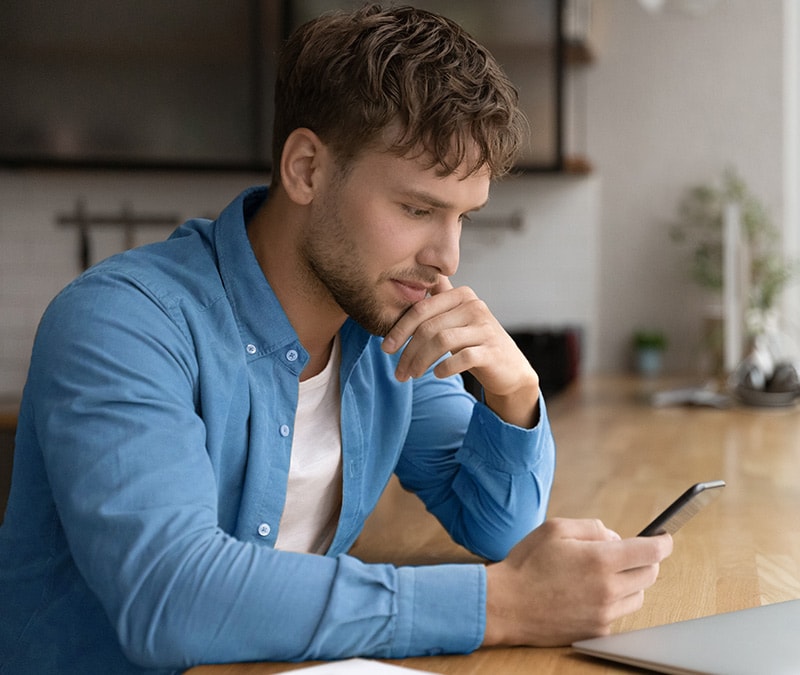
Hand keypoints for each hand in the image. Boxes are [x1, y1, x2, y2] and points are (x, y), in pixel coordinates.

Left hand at [381, 276, 539, 426]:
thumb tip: (406, 285)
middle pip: (428, 327)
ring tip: (412, 375)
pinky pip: (462, 357)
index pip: (421, 308)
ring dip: (421, 362)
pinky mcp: (493, 350)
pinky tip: (437, 374)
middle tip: (398, 371)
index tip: (386, 348)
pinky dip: (445, 367)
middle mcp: (474, 306)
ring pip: (441, 341)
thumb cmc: (474, 342)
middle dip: (408, 352)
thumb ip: (436, 301)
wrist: (509, 367)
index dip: (399, 329)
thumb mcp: (455, 319)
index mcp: (461, 295)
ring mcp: (485, 328)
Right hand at [483, 518, 672, 646]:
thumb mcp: (556, 528)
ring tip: (603, 574)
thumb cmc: (527, 563)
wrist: (506, 605)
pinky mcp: (597, 631)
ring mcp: (604, 613)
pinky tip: (589, 593)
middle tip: (626, 553)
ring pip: (638, 596)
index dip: (662, 542)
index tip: (665, 538)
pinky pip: (619, 613)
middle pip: (650, 574)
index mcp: (600, 560)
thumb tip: (615, 537)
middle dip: (645, 560)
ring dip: (630, 582)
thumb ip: (592, 527)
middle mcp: (608, 589)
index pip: (651, 552)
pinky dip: (613, 601)